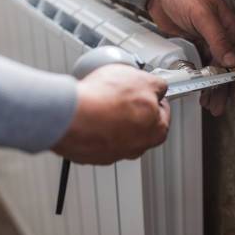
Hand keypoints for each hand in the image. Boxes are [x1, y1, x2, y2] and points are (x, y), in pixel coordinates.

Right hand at [52, 65, 169, 164]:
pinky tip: (88, 112)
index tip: (146, 90)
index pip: (163, 113)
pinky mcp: (89, 154)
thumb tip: (158, 86)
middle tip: (121, 94)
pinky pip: (95, 137)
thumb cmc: (108, 101)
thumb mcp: (144, 80)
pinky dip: (93, 126)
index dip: (153, 97)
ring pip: (116, 132)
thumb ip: (157, 85)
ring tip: (101, 101)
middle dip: (132, 109)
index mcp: (157, 131)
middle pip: (140, 125)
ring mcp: (112, 153)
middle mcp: (136, 147)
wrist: (72, 117)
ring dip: (111, 119)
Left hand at [147, 0, 234, 115]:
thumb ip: (218, 38)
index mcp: (229, 25)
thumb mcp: (202, 15)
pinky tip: (200, 89)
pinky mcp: (194, 44)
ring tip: (210, 103)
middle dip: (225, 87)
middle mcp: (221, 34)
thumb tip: (232, 61)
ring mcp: (207, 40)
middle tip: (220, 104)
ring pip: (215, 69)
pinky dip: (202, 78)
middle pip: (228, 66)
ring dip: (213, 86)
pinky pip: (201, 65)